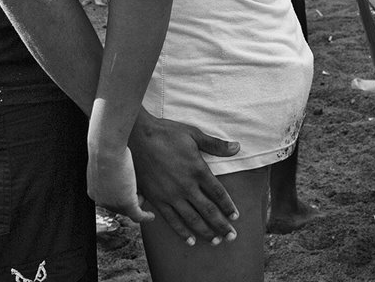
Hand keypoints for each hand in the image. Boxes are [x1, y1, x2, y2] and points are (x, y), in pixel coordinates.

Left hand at [88, 141, 147, 222]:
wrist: (107, 148)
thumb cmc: (105, 148)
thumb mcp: (104, 161)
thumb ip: (107, 169)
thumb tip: (115, 168)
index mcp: (95, 191)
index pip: (110, 199)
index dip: (122, 194)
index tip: (130, 189)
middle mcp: (102, 201)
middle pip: (120, 206)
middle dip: (131, 199)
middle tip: (139, 190)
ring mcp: (113, 204)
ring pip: (130, 210)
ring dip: (138, 203)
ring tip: (144, 193)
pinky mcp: (126, 203)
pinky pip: (137, 215)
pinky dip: (145, 217)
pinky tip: (151, 215)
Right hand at [128, 113, 239, 246]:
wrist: (137, 137)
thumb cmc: (166, 133)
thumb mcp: (193, 134)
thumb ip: (215, 145)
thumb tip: (237, 147)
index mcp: (198, 169)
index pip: (218, 193)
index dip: (228, 206)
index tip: (235, 216)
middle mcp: (187, 186)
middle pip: (209, 210)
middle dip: (222, 225)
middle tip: (232, 237)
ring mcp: (171, 195)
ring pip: (192, 219)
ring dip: (206, 232)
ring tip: (216, 241)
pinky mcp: (157, 199)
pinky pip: (172, 220)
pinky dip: (182, 232)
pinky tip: (190, 241)